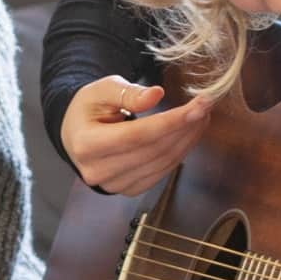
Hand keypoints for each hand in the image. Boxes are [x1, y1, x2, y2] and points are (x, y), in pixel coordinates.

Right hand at [60, 76, 212, 196]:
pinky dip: (180, 153)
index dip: (171, 121)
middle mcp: (98, 171)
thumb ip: (128, 92)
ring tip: (201, 117)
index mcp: (86, 144)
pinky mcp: (128, 190)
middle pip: (153, 150)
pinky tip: (189, 135)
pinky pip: (161, 173)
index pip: (137, 135)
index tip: (199, 106)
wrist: (75, 135)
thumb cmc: (89, 108)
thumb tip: (156, 95)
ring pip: (162, 163)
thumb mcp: (101, 90)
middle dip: (185, 127)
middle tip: (205, 106)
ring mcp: (113, 185)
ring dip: (187, 140)